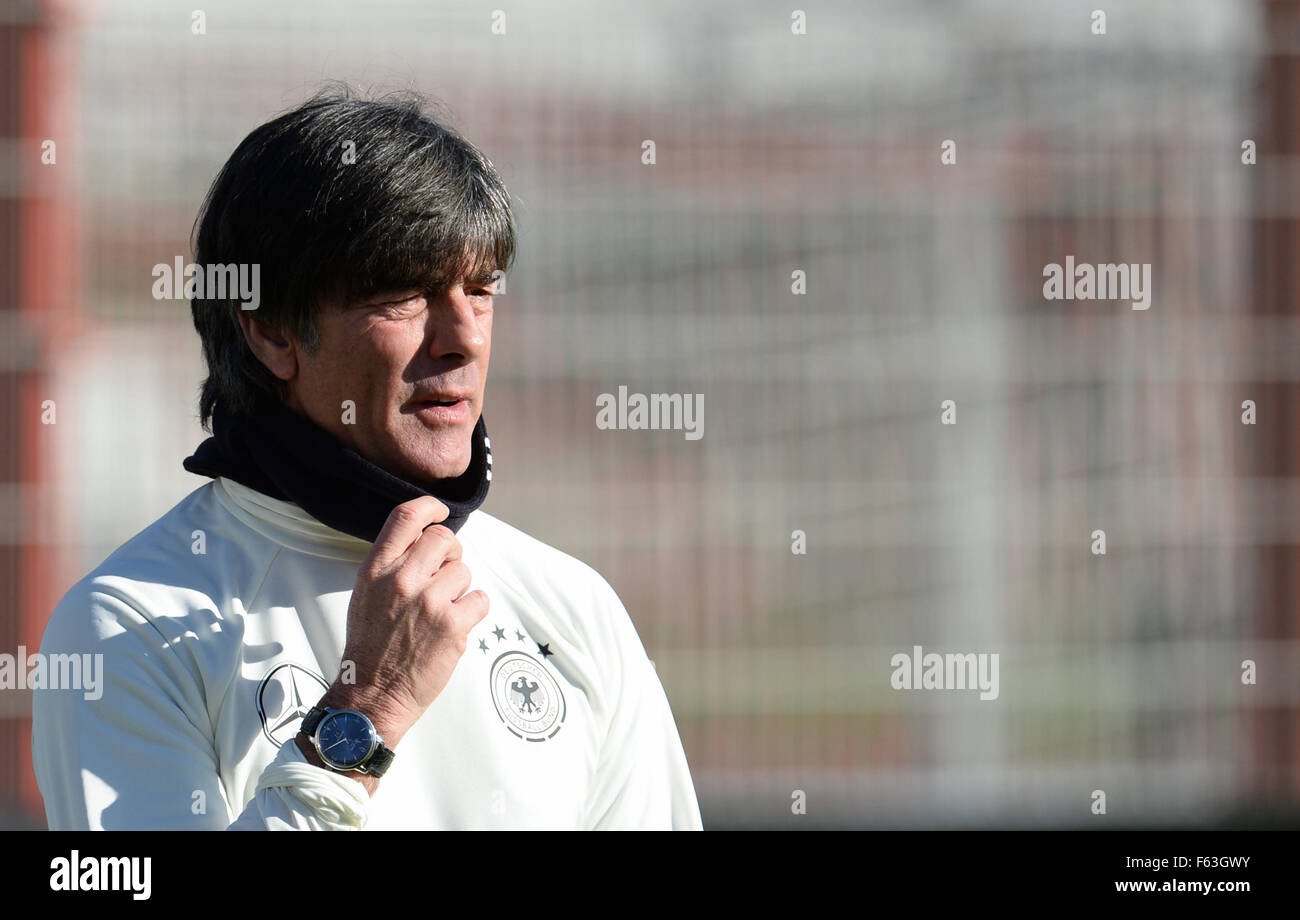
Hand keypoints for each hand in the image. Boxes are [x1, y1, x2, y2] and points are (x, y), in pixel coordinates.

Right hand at [316, 495, 488, 749]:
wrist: (371, 694)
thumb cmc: (370, 646)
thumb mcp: (366, 594)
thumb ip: (392, 564)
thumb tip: (424, 540)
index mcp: (376, 569)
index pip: (406, 517)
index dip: (430, 507)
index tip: (440, 510)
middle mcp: (401, 580)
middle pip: (445, 539)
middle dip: (451, 554)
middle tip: (444, 575)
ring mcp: (428, 601)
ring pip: (464, 571)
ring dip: (459, 589)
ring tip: (439, 612)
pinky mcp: (452, 625)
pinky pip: (480, 599)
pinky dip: (473, 611)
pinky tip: (454, 626)